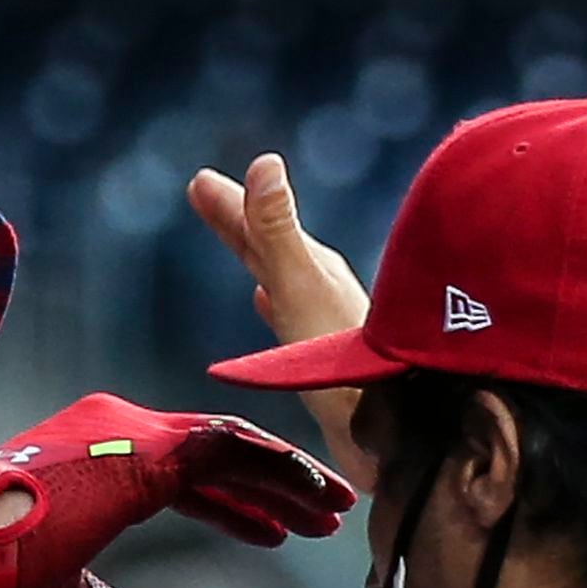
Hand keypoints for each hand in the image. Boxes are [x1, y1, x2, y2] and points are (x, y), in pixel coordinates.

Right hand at [0, 393, 351, 587]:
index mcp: (90, 464)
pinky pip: (228, 447)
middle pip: (213, 454)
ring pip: (229, 444)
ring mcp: (126, 431)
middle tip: (324, 515)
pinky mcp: (141, 446)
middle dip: (273, 486)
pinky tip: (312, 497)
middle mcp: (110, 432)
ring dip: (287, 475)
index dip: (232, 506)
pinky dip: (275, 469)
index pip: (180, 477)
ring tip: (335, 509)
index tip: (276, 533)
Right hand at [187, 154, 375, 477]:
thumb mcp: (299, 286)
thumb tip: (264, 162)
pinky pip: (291, 315)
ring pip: (280, 275)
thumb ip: (277, 230)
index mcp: (313, 266)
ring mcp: (324, 318)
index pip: (260, 224)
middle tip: (203, 193)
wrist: (387, 426)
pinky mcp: (326, 354)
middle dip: (237, 220)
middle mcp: (320, 286)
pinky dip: (274, 303)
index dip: (228, 202)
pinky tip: (267, 304)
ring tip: (241, 246)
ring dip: (256, 256)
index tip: (199, 181)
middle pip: (269, 244)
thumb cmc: (340, 361)